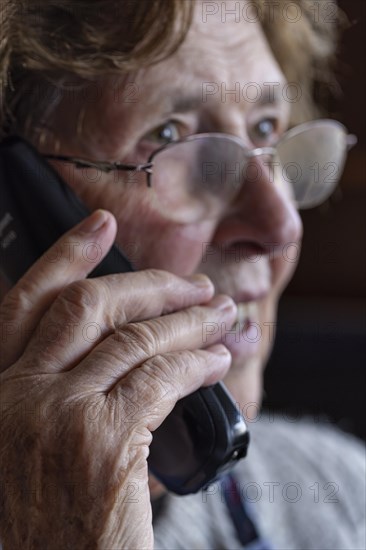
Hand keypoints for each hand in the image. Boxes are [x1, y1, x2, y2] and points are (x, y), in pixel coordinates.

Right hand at [0, 210, 235, 548]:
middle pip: (88, 307)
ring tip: (220, 316)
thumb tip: (124, 342)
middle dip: (148, 285)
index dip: (64, 256)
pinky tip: (216, 361)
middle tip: (194, 284)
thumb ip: (56, 388)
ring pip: (135, 339)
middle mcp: (18, 394)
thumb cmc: (45, 518)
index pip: (25, 304)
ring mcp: (58, 414)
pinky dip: (195, 362)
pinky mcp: (103, 441)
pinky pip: (161, 378)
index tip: (100, 225)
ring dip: (187, 321)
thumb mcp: (30, 441)